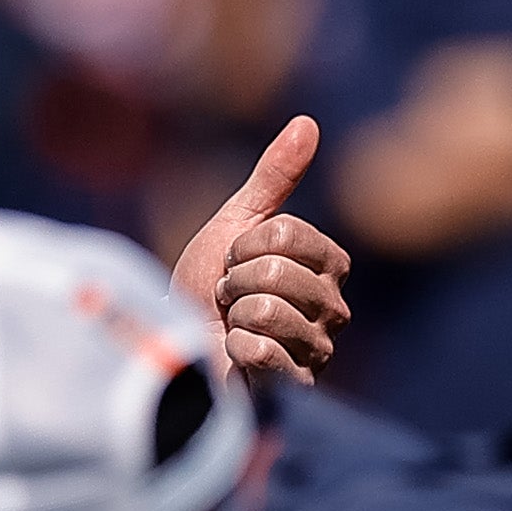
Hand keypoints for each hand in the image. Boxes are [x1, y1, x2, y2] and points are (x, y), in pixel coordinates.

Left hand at [173, 116, 356, 384]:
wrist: (176, 352)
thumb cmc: (206, 290)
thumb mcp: (235, 224)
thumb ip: (273, 178)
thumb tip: (308, 122)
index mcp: (330, 266)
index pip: (285, 235)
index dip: (243, 246)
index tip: (233, 264)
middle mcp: (335, 310)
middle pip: (275, 271)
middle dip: (234, 282)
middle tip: (228, 301)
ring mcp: (318, 352)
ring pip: (267, 311)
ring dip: (232, 316)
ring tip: (231, 326)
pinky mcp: (294, 388)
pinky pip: (263, 353)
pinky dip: (234, 350)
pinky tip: (235, 355)